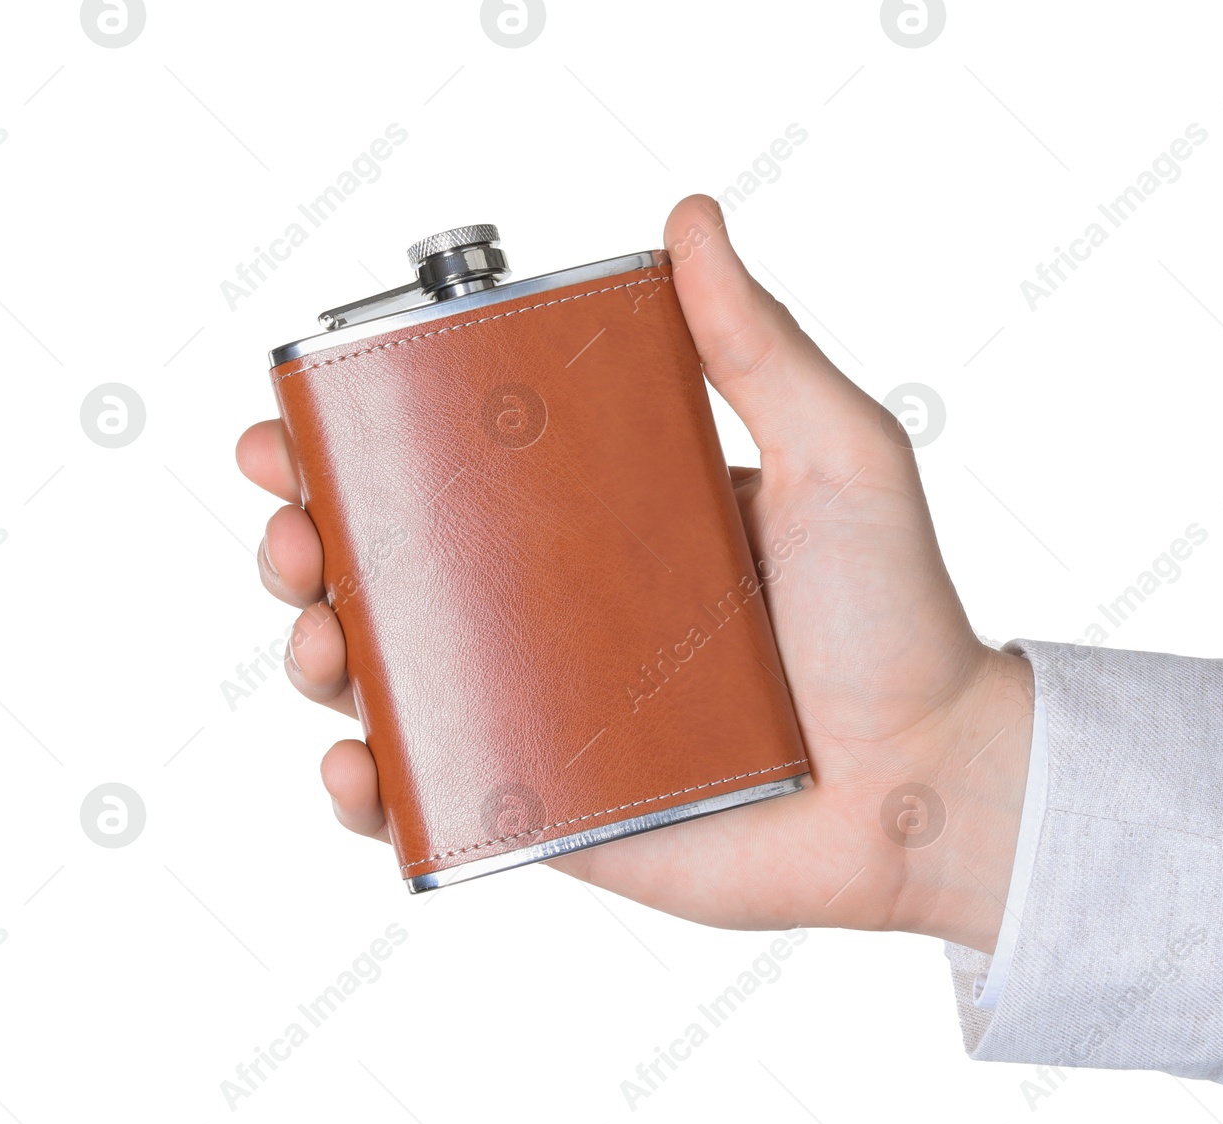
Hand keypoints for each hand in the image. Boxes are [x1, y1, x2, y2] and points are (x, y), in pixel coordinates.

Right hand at [236, 194, 1032, 952]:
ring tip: (321, 647)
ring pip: (397, 678)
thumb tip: (691, 217)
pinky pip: (439, 797)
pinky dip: (374, 789)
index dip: (359, 441)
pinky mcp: (559, 807)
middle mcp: (566, 608)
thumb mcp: (840, 458)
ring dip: (323, 656)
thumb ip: (762, 347)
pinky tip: (359, 768)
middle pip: (399, 568)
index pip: (458, 464)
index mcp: (610, 515)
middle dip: (312, 545)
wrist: (927, 784)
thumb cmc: (898, 621)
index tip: (296, 419)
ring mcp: (554, 708)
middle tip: (295, 538)